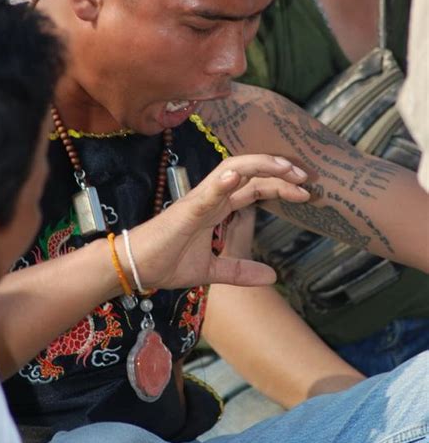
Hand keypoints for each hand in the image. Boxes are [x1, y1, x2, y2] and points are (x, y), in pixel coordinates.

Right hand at [124, 154, 308, 291]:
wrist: (135, 268)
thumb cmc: (166, 263)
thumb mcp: (212, 270)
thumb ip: (240, 270)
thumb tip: (271, 276)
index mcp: (218, 208)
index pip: (254, 188)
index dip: (279, 186)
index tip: (306, 193)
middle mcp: (211, 197)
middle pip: (250, 173)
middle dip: (279, 171)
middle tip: (306, 177)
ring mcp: (199, 200)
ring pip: (232, 171)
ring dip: (260, 166)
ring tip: (285, 168)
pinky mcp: (185, 210)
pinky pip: (207, 192)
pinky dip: (222, 182)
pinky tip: (237, 177)